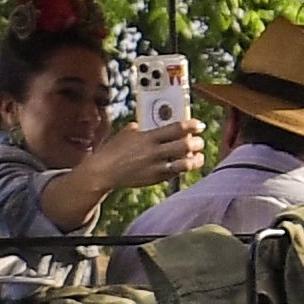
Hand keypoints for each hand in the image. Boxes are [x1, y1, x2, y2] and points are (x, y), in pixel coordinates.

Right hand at [72, 120, 196, 197]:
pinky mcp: (156, 179)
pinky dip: (184, 169)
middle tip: (199, 141)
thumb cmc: (114, 150)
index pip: (176, 128)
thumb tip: (155, 124)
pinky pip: (176, 174)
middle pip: (185, 146)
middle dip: (197, 143)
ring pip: (185, 164)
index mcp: (148, 137)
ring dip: (196, 159)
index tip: (199, 125)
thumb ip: (143, 127)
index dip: (191, 126)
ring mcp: (156, 167)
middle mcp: (154, 152)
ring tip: (199, 156)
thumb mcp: (127, 133)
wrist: (104, 172)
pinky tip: (185, 165)